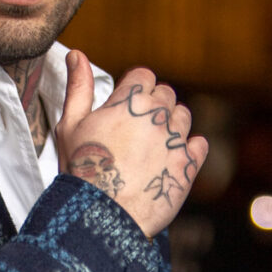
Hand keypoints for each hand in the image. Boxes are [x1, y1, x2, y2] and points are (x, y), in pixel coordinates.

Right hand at [56, 54, 207, 238]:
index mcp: (130, 100)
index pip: (144, 75)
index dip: (135, 89)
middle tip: (137, 129)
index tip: (127, 105)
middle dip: (154, 105)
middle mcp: (158, 114)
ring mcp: (175, 140)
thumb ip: (78, 87)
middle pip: (166, 94)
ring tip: (154, 144)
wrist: (102, 217)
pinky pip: (200, 145)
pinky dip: (190, 149)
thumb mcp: (71, 126)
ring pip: (184, 116)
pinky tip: (173, 159)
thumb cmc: (82, 172)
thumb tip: (76, 55)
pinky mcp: (188, 166)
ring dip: (173, 124)